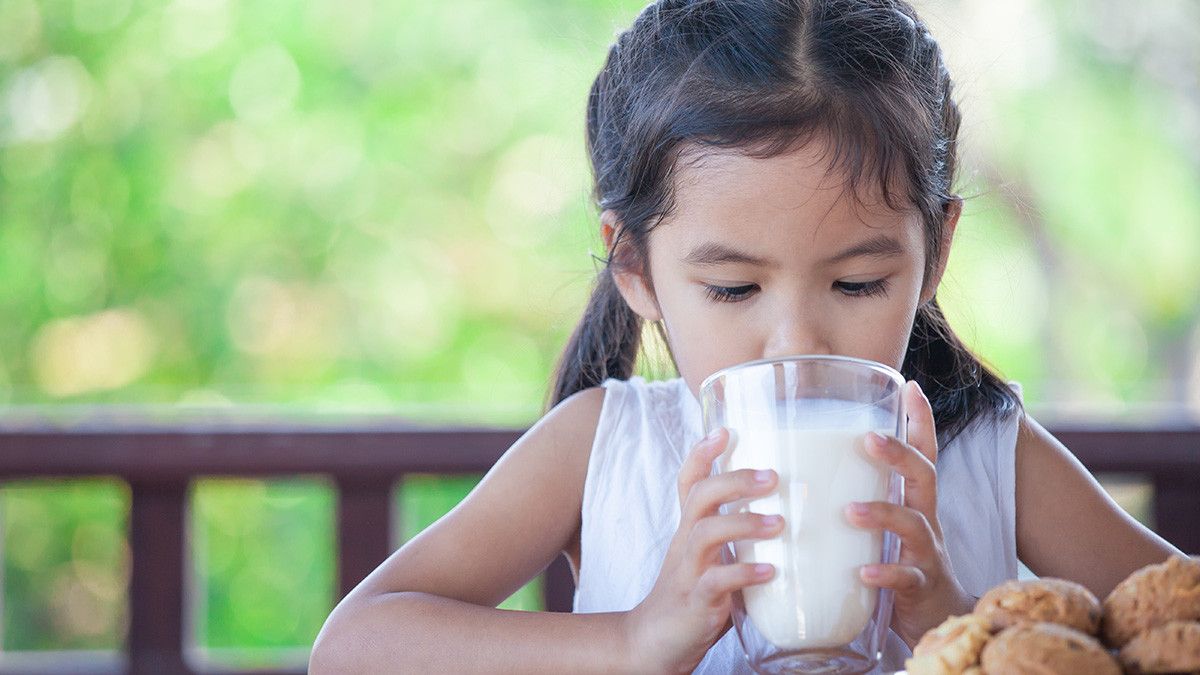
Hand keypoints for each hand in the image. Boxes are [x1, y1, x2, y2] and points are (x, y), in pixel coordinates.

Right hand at [623, 428, 783, 673]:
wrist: (655, 642)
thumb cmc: (695, 597)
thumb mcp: (715, 560)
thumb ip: (743, 541)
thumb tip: (798, 522)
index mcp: (690, 530)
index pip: (689, 482)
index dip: (702, 453)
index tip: (724, 429)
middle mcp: (686, 543)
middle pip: (699, 496)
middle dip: (734, 480)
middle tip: (772, 476)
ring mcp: (688, 571)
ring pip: (706, 532)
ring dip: (744, 523)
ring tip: (780, 524)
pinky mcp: (695, 601)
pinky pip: (717, 582)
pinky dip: (745, 573)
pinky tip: (770, 571)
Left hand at [843, 380, 973, 647]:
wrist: (933, 620)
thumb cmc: (896, 563)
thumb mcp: (880, 524)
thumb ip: (854, 494)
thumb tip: (801, 468)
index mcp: (912, 500)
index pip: (922, 453)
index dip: (920, 421)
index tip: (911, 387)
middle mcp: (924, 520)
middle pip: (924, 476)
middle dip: (899, 454)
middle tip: (869, 439)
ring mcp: (925, 554)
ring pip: (914, 525)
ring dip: (883, 514)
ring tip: (850, 512)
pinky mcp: (919, 589)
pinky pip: (906, 578)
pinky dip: (885, 574)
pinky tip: (863, 572)